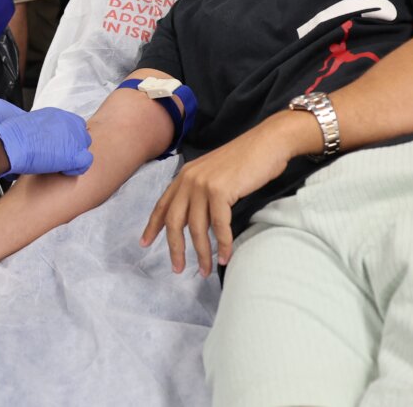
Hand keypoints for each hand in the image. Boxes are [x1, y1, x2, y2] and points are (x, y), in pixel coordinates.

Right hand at [0, 107, 92, 176]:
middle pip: (81, 136)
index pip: (74, 126)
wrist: (11, 144)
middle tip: (59, 156)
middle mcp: (69, 123)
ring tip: (59, 164)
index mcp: (57, 115)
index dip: (67, 139)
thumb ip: (43, 129)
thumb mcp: (30, 124)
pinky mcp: (74, 154)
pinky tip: (64, 170)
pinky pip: (85, 162)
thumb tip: (41, 138)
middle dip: (72, 146)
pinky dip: (76, 168)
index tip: (58, 146)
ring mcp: (74, 138)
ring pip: (84, 148)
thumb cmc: (14, 136)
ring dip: (74, 156)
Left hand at [140, 114, 304, 275]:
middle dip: (175, 248)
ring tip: (206, 270)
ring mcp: (203, 185)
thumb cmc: (246, 160)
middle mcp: (189, 180)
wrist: (268, 142)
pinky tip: (225, 257)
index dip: (152, 226)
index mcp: (185, 176)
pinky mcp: (220, 191)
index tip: (144, 243)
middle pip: (174, 222)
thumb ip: (200, 191)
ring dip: (202, 253)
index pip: (162, 205)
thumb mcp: (214, 174)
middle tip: (177, 269)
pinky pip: (219, 226)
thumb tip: (196, 219)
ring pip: (197, 228)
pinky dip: (223, 244)